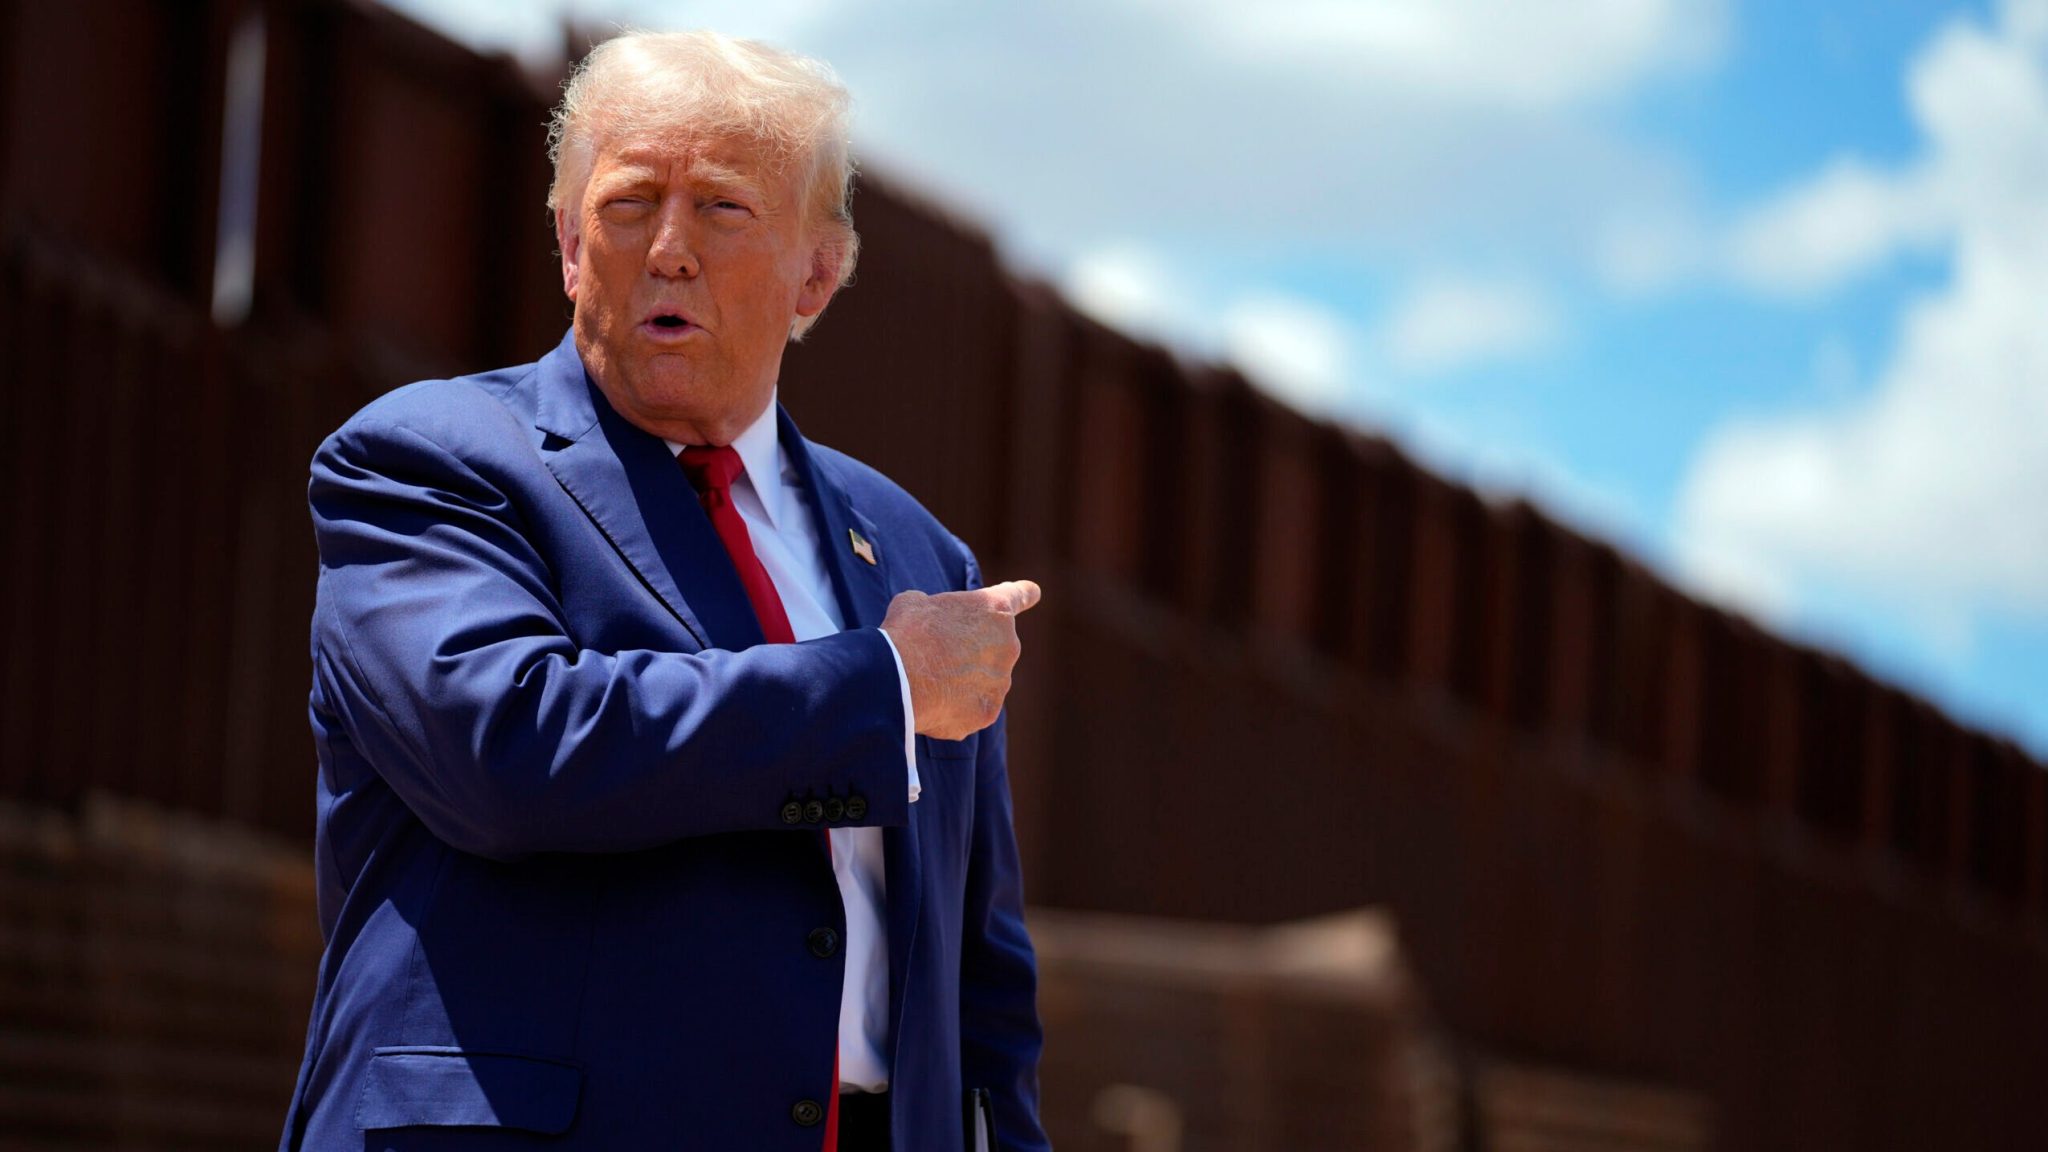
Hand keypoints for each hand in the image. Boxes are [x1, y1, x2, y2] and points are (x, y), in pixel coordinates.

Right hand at [881, 580, 1041, 739]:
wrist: (898, 678)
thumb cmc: (906, 632)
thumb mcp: (916, 603)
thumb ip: (936, 608)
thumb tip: (931, 620)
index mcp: (994, 610)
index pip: (1019, 595)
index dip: (1025, 594)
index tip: (1033, 591)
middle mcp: (1008, 645)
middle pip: (992, 648)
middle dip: (969, 652)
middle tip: (935, 655)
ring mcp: (1001, 682)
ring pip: (982, 681)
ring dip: (960, 682)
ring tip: (929, 681)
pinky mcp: (988, 712)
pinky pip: (971, 709)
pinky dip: (954, 708)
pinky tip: (932, 703)